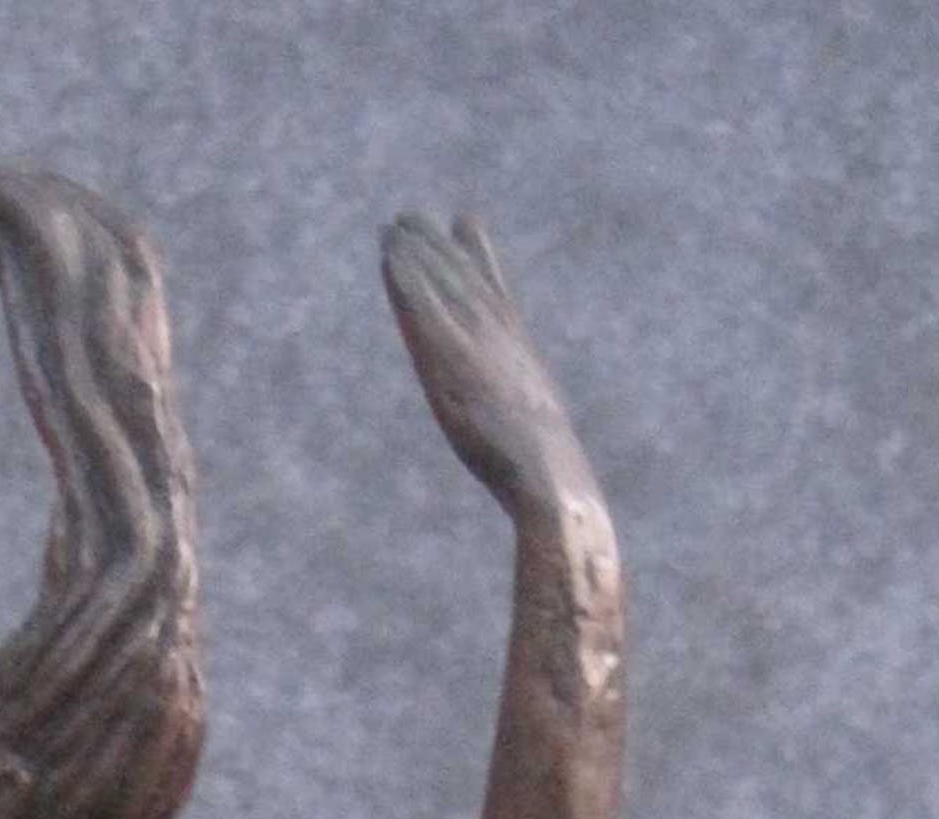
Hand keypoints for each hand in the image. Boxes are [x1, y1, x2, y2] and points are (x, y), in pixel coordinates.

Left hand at [382, 212, 593, 521]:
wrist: (549, 479)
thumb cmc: (549, 483)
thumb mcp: (536, 446)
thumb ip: (528, 434)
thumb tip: (542, 462)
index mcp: (520, 356)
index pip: (498, 296)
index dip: (481, 260)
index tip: (469, 225)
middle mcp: (500, 339)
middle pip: (466, 281)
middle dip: (440, 247)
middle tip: (412, 216)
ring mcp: (477, 346)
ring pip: (445, 286)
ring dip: (418, 253)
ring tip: (395, 225)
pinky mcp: (451, 359)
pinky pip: (424, 308)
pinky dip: (407, 280)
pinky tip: (388, 256)